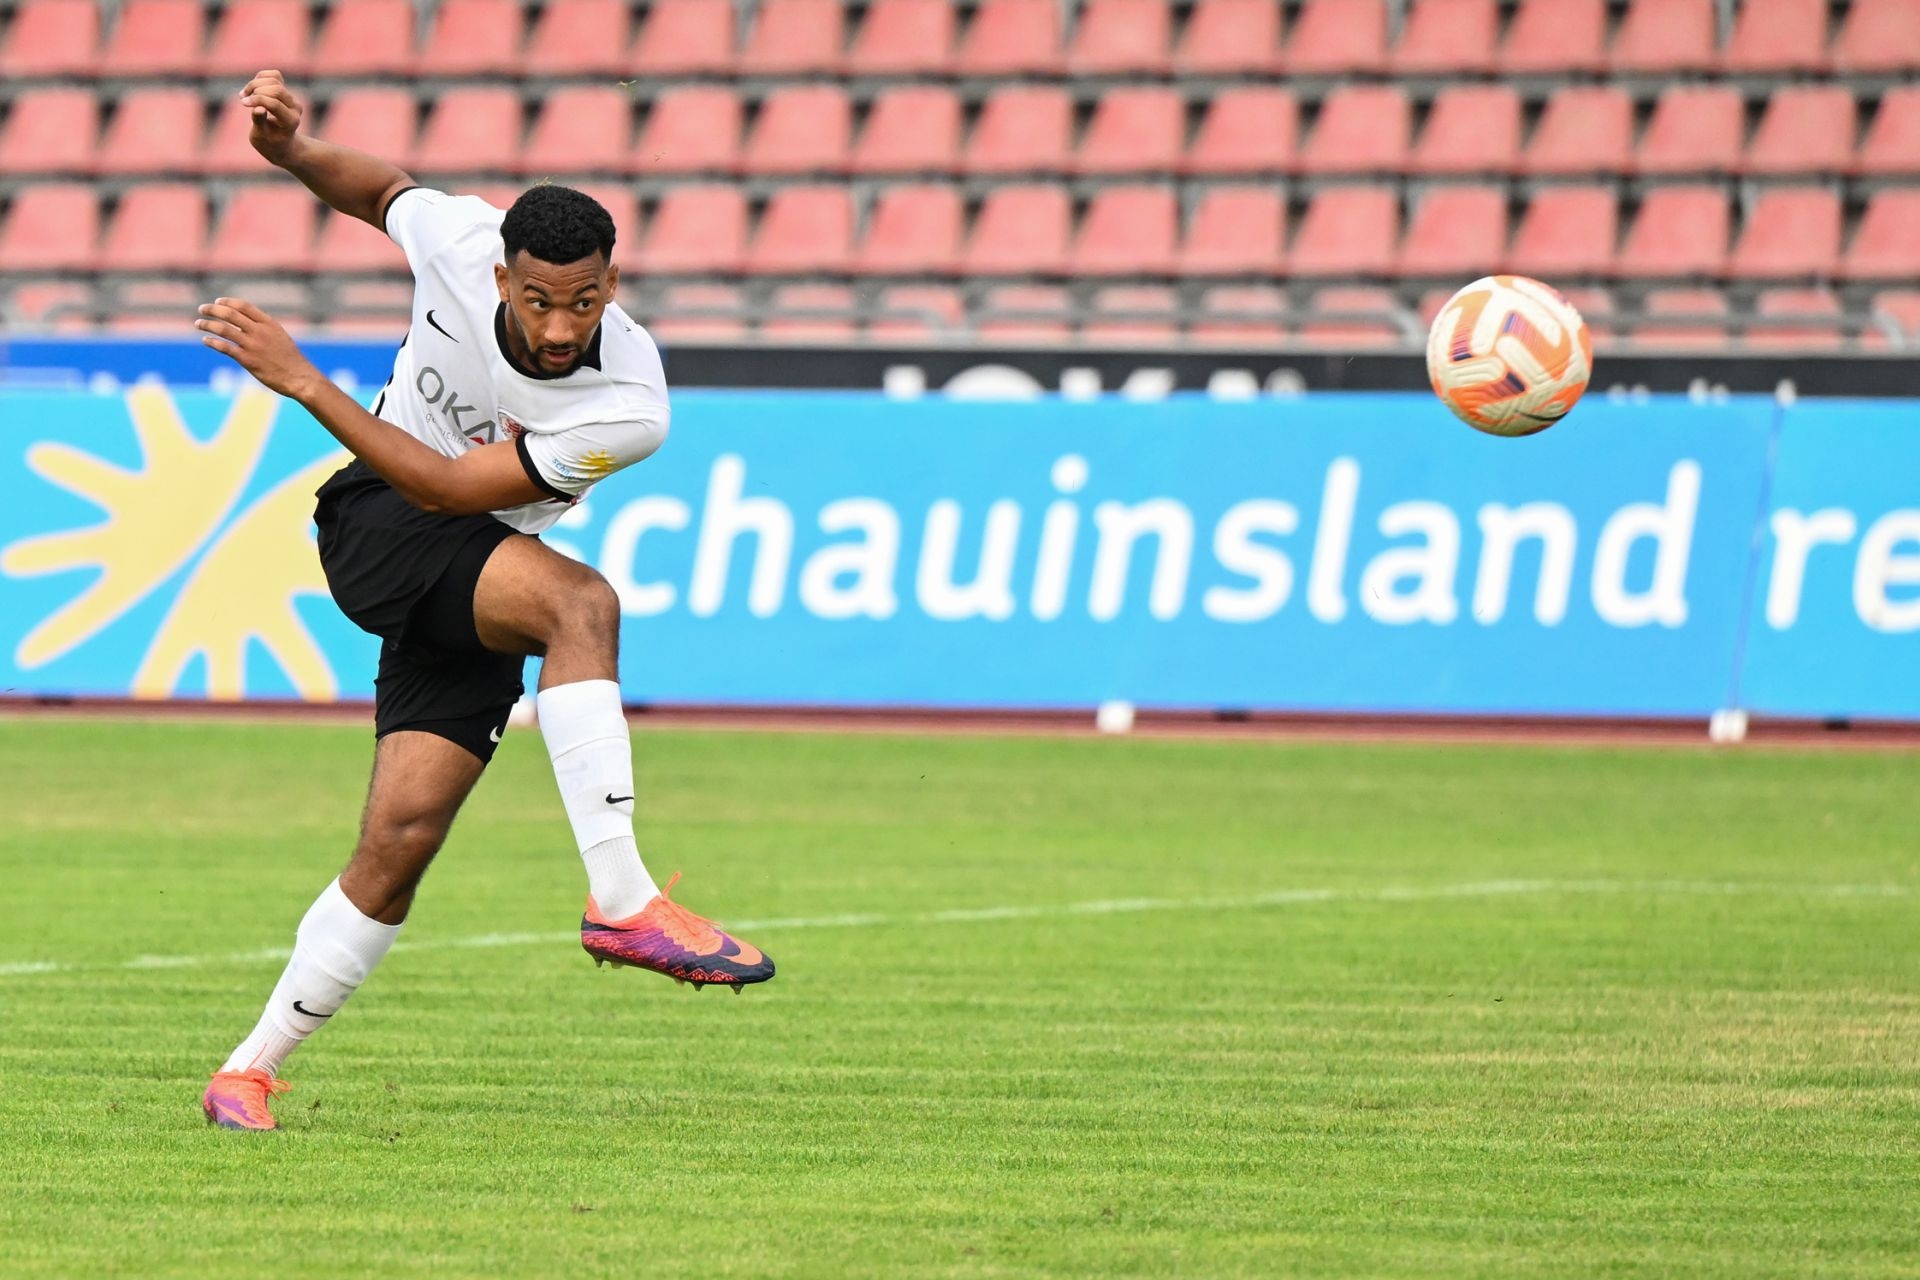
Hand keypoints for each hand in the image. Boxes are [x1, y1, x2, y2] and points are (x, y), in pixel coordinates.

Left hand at [196, 298, 320, 399]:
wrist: (299, 377)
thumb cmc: (289, 358)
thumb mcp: (279, 336)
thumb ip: (262, 327)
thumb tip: (243, 321)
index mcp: (269, 323)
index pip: (243, 306)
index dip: (227, 302)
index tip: (217, 302)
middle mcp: (260, 332)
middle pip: (230, 314)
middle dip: (212, 310)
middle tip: (202, 309)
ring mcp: (253, 346)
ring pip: (223, 329)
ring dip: (207, 325)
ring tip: (198, 324)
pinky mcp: (248, 360)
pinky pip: (225, 348)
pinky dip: (212, 342)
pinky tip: (205, 340)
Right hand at [240, 70, 302, 163]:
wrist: (279, 143)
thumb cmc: (269, 142)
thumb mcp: (261, 137)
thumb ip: (260, 122)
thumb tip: (258, 108)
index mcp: (291, 121)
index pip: (276, 104)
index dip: (257, 100)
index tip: (243, 102)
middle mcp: (294, 107)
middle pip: (277, 89)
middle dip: (256, 90)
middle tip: (243, 100)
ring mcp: (291, 98)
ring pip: (274, 79)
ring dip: (255, 84)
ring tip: (244, 95)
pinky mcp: (284, 91)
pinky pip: (274, 76)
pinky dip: (260, 78)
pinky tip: (251, 90)